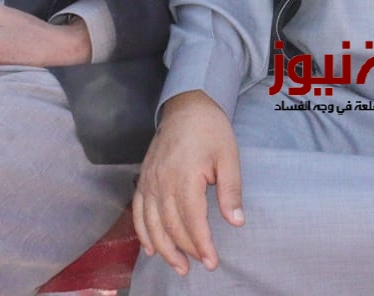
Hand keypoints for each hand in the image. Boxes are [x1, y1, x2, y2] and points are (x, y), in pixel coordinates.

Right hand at [133, 91, 243, 274]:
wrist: (187, 106)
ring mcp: (149, 181)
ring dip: (163, 249)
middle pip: (171, 226)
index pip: (192, 220)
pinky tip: (150, 249)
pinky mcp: (143, 179)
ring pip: (151, 224)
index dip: (202, 245)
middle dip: (185, 250)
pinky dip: (142, 233)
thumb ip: (230, 191)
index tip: (212, 261)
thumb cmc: (211, 130)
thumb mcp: (229, 157)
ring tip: (178, 266)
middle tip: (200, 265)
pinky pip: (137, 212)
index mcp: (185, 177)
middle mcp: (162, 182)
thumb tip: (236, 222)